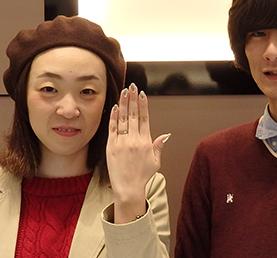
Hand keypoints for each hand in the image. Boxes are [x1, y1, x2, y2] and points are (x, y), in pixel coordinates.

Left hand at [106, 82, 169, 223]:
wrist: (128, 188)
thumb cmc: (142, 176)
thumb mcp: (155, 161)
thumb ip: (158, 146)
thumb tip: (165, 135)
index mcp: (145, 142)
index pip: (145, 118)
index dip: (143, 105)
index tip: (142, 94)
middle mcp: (134, 140)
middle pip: (134, 115)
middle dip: (133, 99)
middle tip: (132, 86)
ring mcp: (121, 142)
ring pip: (123, 118)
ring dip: (123, 104)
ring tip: (124, 92)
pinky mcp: (111, 146)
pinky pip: (112, 128)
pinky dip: (114, 117)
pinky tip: (115, 107)